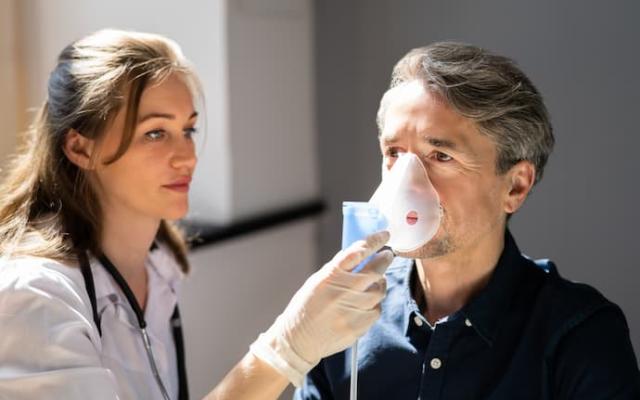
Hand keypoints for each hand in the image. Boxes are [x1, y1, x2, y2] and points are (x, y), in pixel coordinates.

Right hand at [249, 231, 392, 386]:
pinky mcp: (358, 326)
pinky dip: (374, 305)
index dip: (374, 241)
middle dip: (384, 259)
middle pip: (375, 270)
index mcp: (331, 275)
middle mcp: (343, 290)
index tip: (384, 235)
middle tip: (387, 255)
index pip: (357, 252)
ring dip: (379, 284)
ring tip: (373, 283)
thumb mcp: (317, 281)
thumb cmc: (307, 307)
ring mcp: (352, 309)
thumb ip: (339, 270)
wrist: (299, 339)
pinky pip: (376, 310)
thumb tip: (361, 255)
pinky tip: (364, 305)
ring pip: (379, 291)